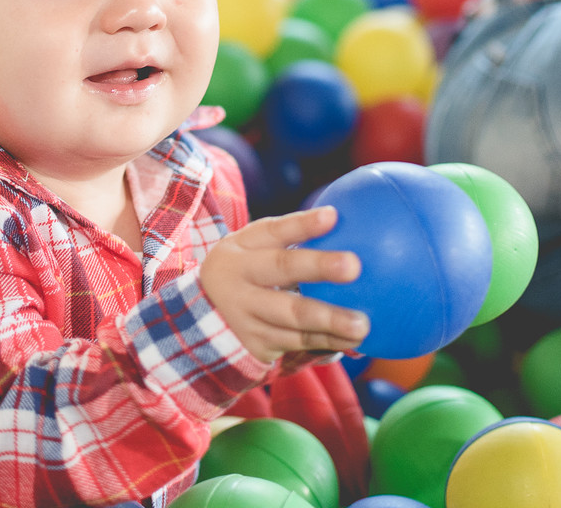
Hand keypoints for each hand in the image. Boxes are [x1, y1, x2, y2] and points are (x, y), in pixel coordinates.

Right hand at [199, 205, 368, 363]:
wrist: (199, 321)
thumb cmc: (247, 274)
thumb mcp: (252, 251)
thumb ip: (289, 237)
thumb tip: (340, 219)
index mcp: (240, 250)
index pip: (272, 231)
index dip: (302, 224)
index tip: (332, 217)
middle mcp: (240, 279)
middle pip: (281, 269)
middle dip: (318, 266)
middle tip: (353, 266)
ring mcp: (247, 315)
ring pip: (293, 316)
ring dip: (330, 320)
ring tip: (361, 324)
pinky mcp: (258, 344)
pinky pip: (299, 343)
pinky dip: (329, 341)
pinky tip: (353, 341)